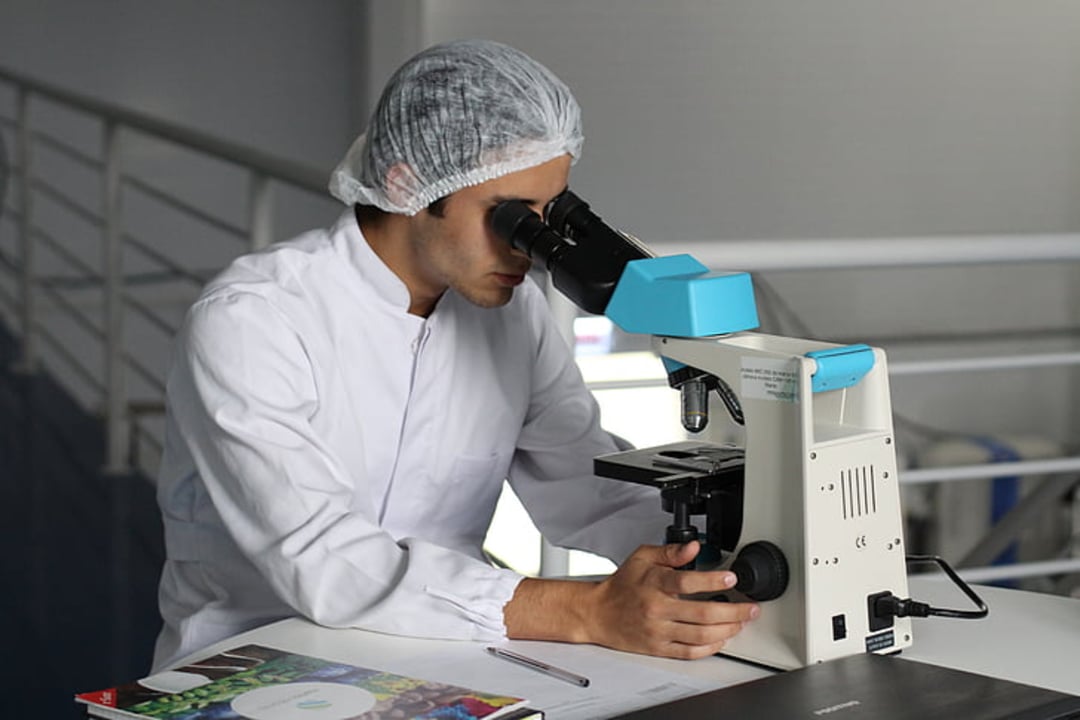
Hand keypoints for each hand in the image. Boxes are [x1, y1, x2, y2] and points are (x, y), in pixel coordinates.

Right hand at [504, 541, 758, 659]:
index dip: (712, 580)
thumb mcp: (642, 557)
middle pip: (702, 613)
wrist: (597, 613)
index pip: (687, 582)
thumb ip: (671, 551)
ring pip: (700, 635)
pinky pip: (690, 652)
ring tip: (741, 623)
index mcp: (653, 583)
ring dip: (727, 630)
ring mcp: (658, 631)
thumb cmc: (622, 585)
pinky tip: (722, 639)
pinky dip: (710, 647)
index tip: (731, 577)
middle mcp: (657, 608)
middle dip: (733, 611)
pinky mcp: (658, 648)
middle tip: (750, 607)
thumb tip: (694, 547)